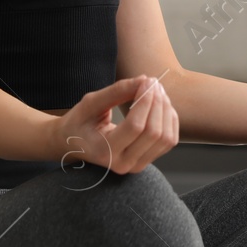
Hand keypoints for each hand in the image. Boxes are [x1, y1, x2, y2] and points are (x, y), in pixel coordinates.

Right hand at [53, 74, 178, 174]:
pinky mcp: (147, 161)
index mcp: (104, 151)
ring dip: (166, 110)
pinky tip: (161, 105)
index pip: (135, 126)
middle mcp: (123, 164)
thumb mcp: (91, 103)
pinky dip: (170, 120)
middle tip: (153, 83)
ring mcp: (137, 166)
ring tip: (157, 92)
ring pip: (166, 138)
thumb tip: (146, 80)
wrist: (76, 143)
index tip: (146, 81)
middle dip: (157, 103)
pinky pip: (169, 141)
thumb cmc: (80, 122)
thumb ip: (117, 91)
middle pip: (154, 133)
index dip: (145, 100)